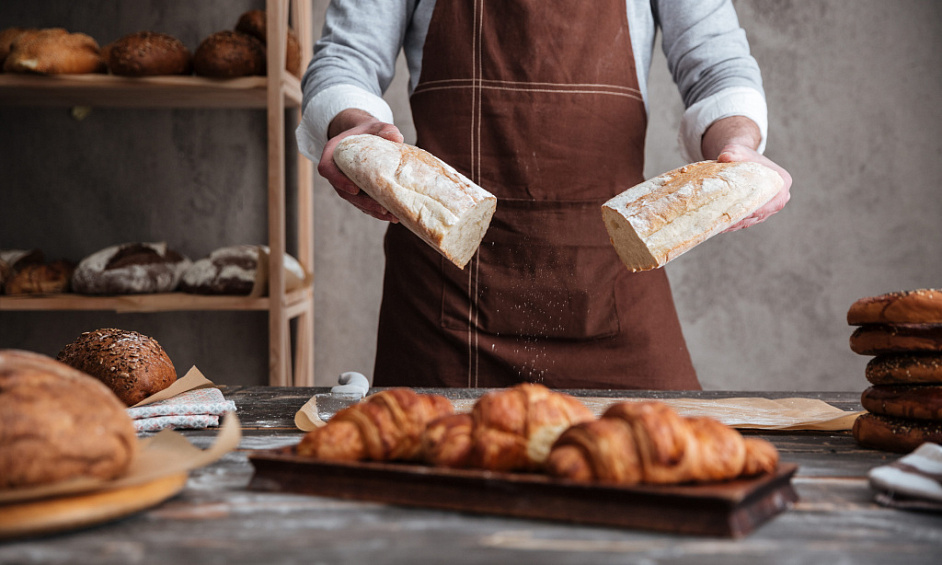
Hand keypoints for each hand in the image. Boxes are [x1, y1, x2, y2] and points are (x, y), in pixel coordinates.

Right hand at [318, 109, 403, 221]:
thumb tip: (397, 138)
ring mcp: (346, 184)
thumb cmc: (370, 131)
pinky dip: (377, 211)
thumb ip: (385, 130)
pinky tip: (394, 215)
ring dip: (372, 210)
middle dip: (362, 202)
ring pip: (355, 201)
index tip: (354, 188)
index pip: (327, 169)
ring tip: (391, 215)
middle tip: (380, 208)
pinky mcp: (358, 193)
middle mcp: (337, 172)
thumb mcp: (376, 126)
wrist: (369, 137)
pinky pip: (365, 204)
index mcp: (332, 154)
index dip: (338, 180)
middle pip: (344, 192)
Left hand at [700, 116, 791, 231]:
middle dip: (740, 220)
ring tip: (717, 227)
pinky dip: (733, 225)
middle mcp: (779, 198)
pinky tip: (718, 227)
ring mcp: (769, 208)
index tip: (737, 214)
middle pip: (759, 214)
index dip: (753, 208)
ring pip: (751, 221)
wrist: (741, 159)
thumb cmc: (741, 154)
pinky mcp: (758, 214)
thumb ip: (733, 152)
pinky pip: (745, 222)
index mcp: (781, 182)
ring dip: (734, 225)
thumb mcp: (737, 150)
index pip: (768, 200)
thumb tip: (724, 157)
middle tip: (722, 224)